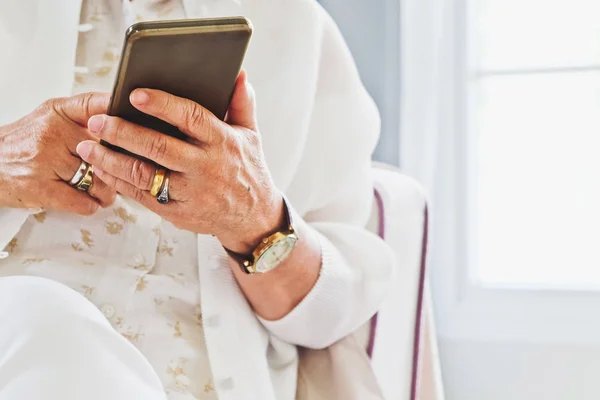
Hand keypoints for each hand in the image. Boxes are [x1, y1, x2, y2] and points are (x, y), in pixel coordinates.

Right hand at [0, 93, 116, 213]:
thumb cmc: (26, 141)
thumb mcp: (51, 117)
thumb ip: (84, 117)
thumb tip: (125, 123)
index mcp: (58, 113)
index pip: (94, 104)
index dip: (118, 110)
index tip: (138, 120)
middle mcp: (53, 133)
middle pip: (106, 151)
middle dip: (120, 166)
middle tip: (125, 172)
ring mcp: (46, 161)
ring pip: (98, 180)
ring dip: (107, 191)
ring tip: (106, 192)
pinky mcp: (41, 188)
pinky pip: (82, 201)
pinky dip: (90, 205)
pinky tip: (89, 201)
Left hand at [77, 71, 284, 252]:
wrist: (252, 218)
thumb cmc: (248, 170)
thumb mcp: (250, 135)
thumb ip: (242, 103)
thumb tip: (238, 74)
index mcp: (222, 142)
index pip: (191, 117)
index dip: (162, 105)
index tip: (135, 94)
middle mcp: (205, 166)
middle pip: (159, 146)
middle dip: (123, 133)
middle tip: (97, 121)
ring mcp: (189, 191)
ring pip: (144, 174)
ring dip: (112, 159)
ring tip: (87, 146)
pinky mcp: (176, 211)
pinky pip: (142, 195)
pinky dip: (119, 182)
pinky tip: (102, 168)